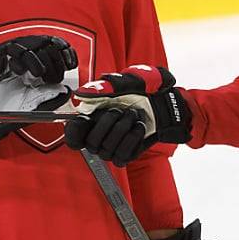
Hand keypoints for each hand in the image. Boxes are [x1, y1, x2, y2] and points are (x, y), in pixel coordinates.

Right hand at [0, 36, 76, 142]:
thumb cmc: (2, 107)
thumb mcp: (30, 105)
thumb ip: (48, 98)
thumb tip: (66, 91)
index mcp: (38, 64)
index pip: (57, 47)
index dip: (66, 53)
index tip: (70, 65)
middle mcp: (27, 55)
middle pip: (50, 43)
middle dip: (55, 60)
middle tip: (51, 78)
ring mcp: (13, 54)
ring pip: (35, 43)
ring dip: (41, 59)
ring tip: (38, 76)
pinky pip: (16, 49)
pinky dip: (24, 60)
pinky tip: (22, 73)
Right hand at [64, 65, 190, 165]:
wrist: (165, 102)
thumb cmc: (144, 91)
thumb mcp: (125, 82)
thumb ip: (102, 87)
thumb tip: (80, 93)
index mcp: (93, 118)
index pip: (73, 135)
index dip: (74, 131)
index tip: (83, 121)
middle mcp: (100, 134)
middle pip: (90, 143)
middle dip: (106, 125)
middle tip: (120, 111)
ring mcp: (113, 146)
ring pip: (106, 151)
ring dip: (122, 130)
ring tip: (133, 115)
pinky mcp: (126, 154)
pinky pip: (121, 157)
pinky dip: (132, 139)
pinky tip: (138, 127)